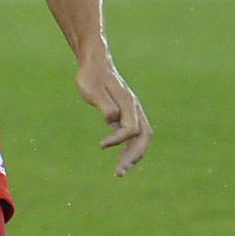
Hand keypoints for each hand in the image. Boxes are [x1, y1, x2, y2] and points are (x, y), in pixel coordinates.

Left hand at [76, 57, 152, 175]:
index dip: (118, 139)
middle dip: (134, 155)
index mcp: (127, 102)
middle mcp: (133, 107)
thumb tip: (112, 119)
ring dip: (133, 155)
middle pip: (143, 136)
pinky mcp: (125, 115)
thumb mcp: (93, 89)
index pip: (130, 128)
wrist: (94, 64)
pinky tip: (121, 158)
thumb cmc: (91, 76)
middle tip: (119, 172)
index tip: (101, 145)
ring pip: (140, 137)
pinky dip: (129, 148)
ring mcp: (131, 111)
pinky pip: (133, 135)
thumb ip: (104, 104)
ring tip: (120, 171)